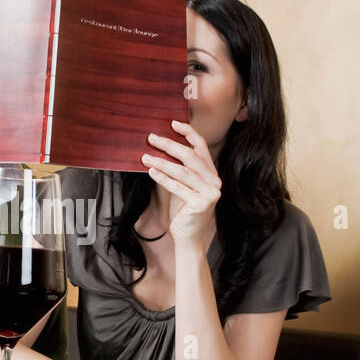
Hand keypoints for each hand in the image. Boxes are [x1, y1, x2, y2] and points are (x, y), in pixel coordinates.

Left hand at [142, 120, 220, 246]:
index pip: (201, 147)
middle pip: (190, 156)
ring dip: (161, 162)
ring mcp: (210, 193)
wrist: (189, 236)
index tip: (172, 123)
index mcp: (211, 173)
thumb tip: (159, 148)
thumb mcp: (182, 186)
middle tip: (151, 138)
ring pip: (182, 171)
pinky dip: (163, 178)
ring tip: (145, 157)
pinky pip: (178, 187)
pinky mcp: (201, 203)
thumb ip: (178, 169)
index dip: (188, 133)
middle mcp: (214, 181)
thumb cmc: (183, 210)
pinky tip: (151, 172)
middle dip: (169, 145)